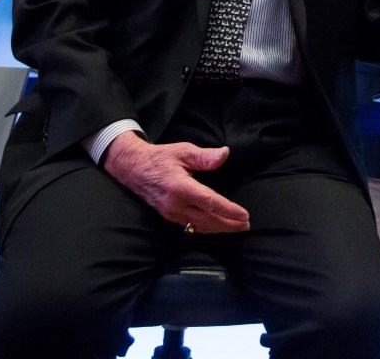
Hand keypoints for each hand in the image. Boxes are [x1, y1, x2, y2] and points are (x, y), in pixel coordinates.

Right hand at [102, 132, 250, 233]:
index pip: (210, 203)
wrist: (133, 169)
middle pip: (208, 219)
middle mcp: (176, 205)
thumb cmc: (160, 157)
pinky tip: (215, 226)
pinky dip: (206, 227)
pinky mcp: (168, 216)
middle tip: (246, 225)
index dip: (229, 211)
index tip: (244, 215)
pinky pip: (190, 226)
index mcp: (181, 188)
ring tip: (236, 227)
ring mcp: (171, 213)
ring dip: (219, 228)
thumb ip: (205, 156)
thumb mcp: (183, 151)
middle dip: (229, 225)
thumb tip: (224, 154)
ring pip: (199, 226)